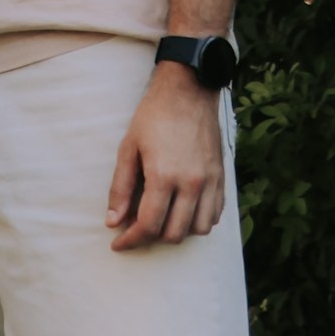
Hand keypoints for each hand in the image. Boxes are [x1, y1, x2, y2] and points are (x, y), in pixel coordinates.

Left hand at [106, 63, 226, 249]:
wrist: (187, 92)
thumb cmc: (153, 117)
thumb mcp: (128, 148)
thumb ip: (121, 188)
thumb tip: (113, 221)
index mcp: (164, 176)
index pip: (149, 225)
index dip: (131, 240)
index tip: (118, 243)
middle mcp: (192, 184)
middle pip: (174, 233)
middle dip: (151, 237)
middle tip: (135, 229)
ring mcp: (211, 182)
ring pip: (199, 230)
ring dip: (177, 232)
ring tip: (159, 220)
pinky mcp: (222, 179)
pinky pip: (215, 215)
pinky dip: (198, 222)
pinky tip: (182, 212)